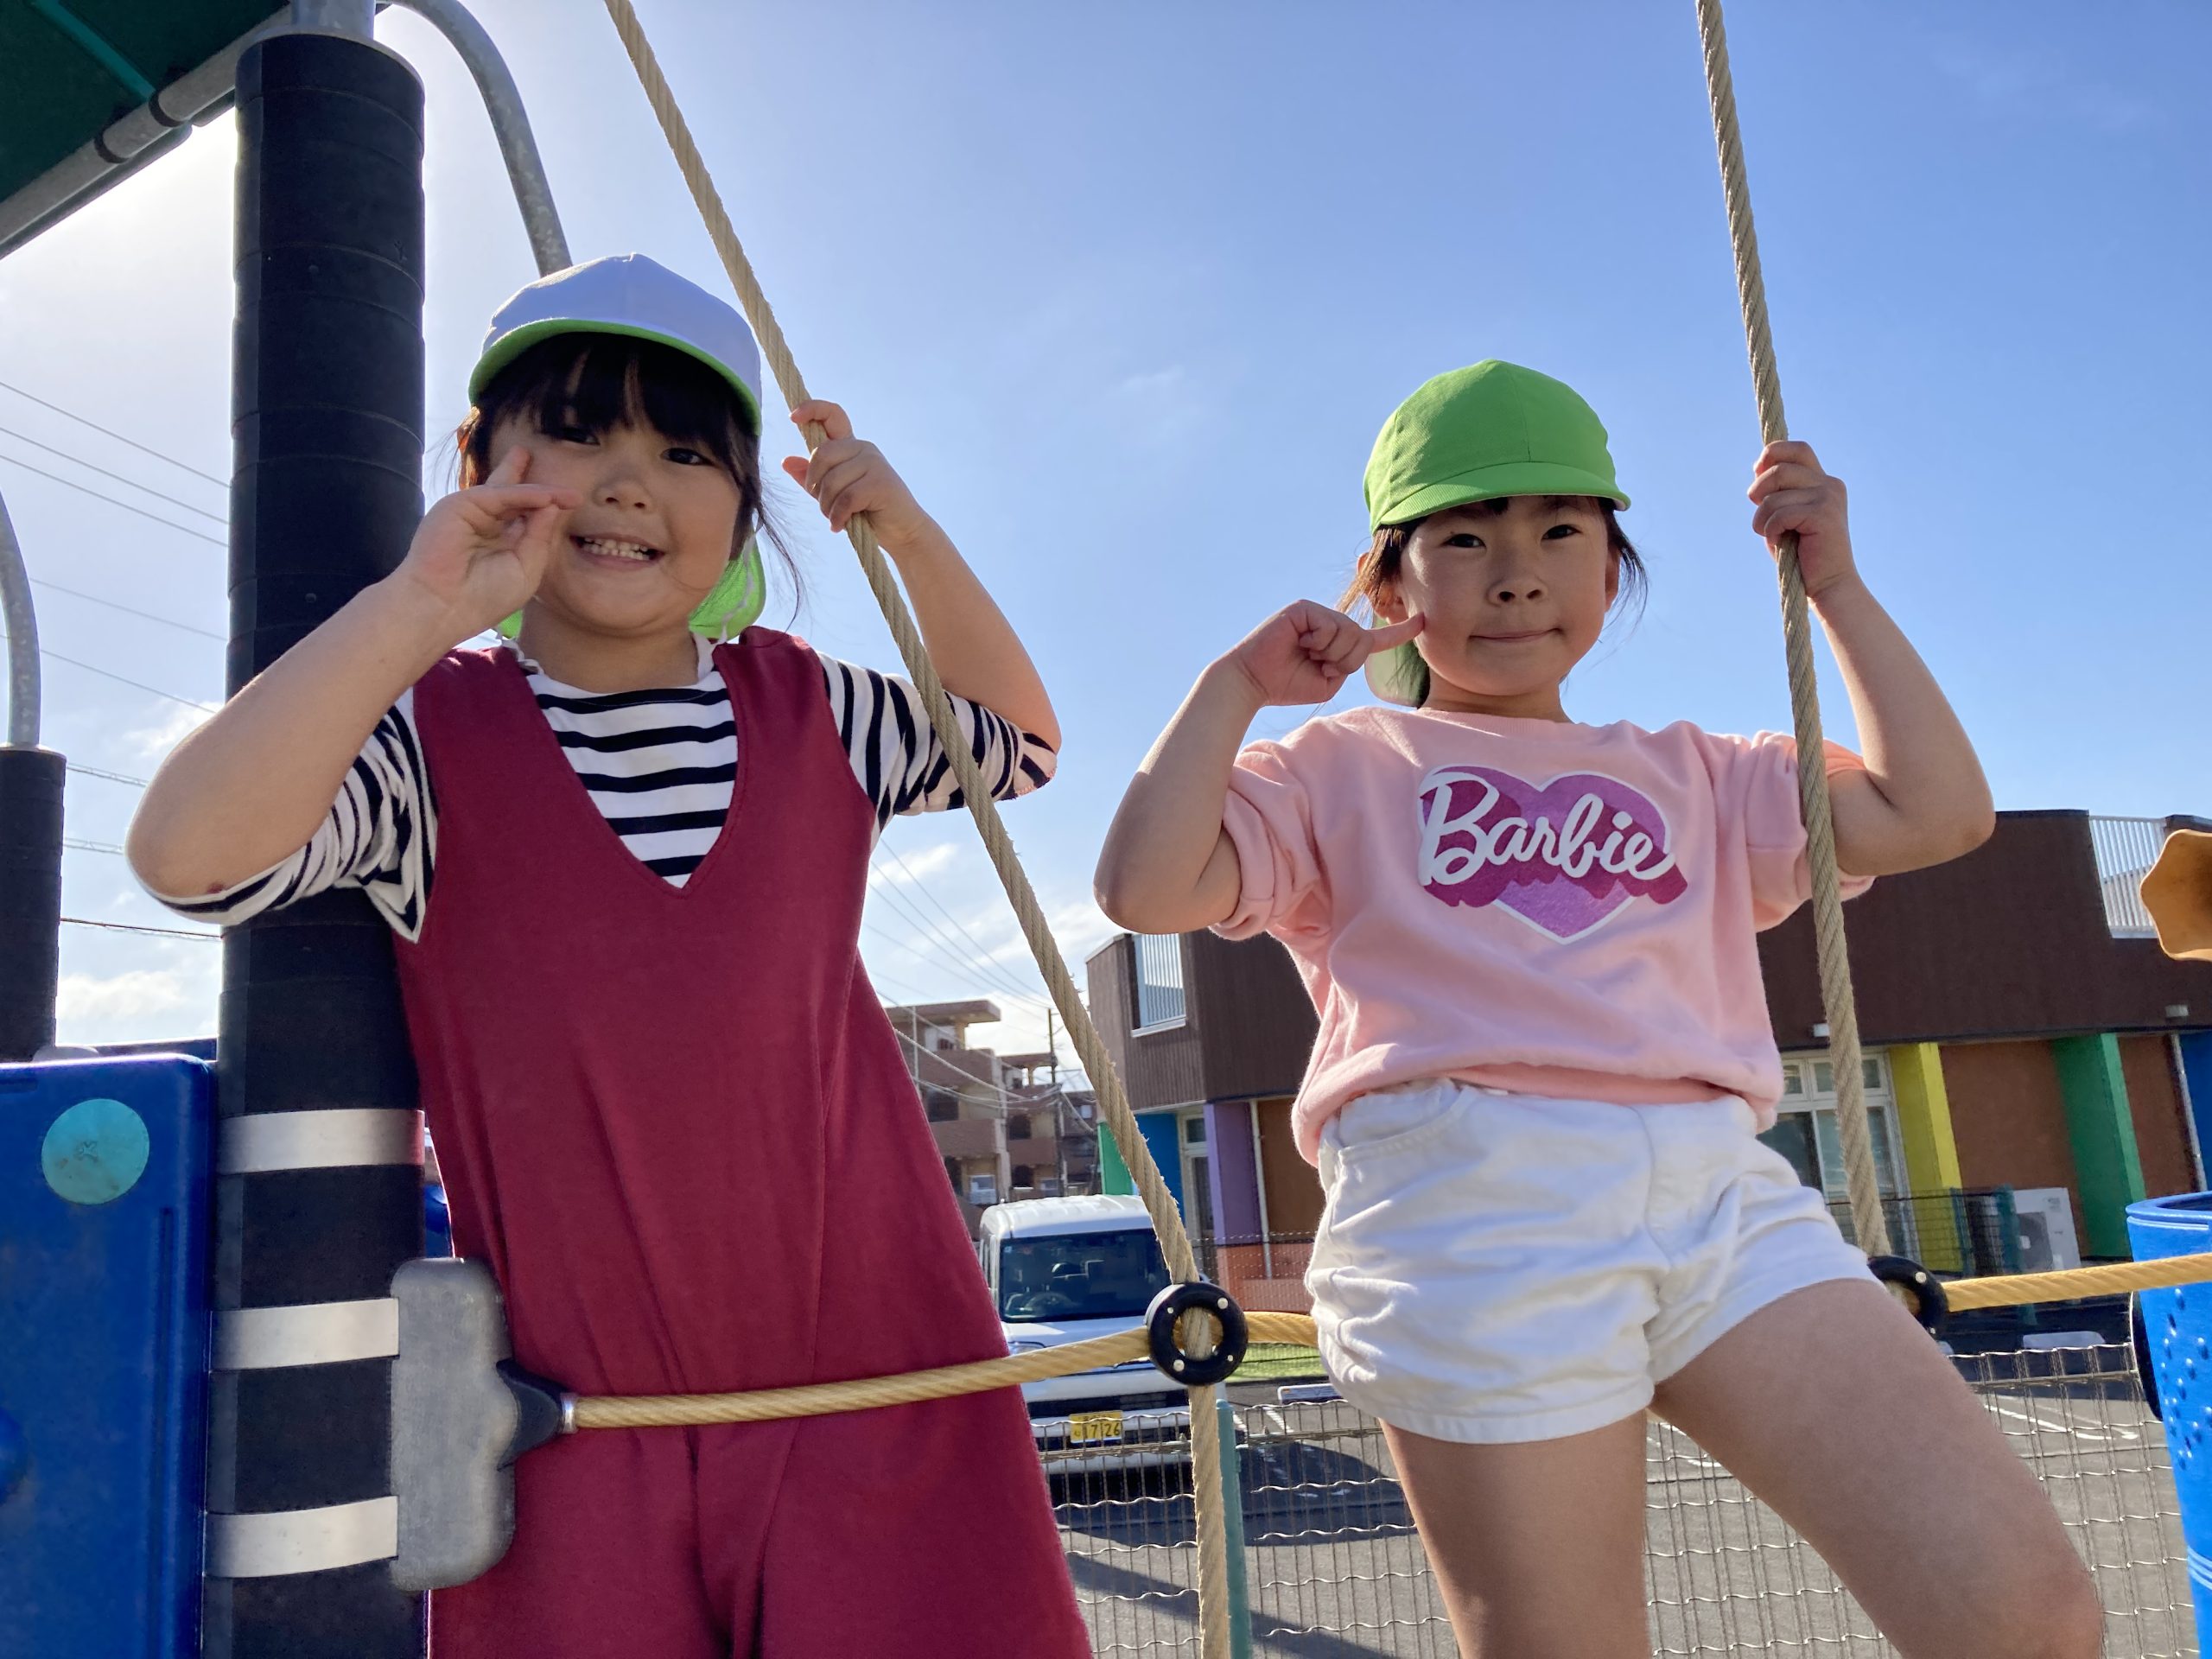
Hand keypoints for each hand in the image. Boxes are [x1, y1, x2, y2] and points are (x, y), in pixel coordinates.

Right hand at [391, 447, 577, 636]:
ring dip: (540, 489)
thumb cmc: (485, 598)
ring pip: (510, 493)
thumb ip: (540, 537)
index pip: (524, 515)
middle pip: (512, 494)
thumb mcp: (526, 568)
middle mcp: (485, 523)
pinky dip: (525, 495)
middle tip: (557, 467)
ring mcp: (472, 512)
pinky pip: (499, 495)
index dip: (547, 506)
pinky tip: (548, 497)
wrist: (444, 608)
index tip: (575, 501)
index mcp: (499, 541)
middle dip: (531, 479)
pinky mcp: (461, 505)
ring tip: (569, 492)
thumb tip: (553, 505)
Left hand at [782, 400, 933, 548]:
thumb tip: (786, 461)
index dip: (811, 410)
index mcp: (850, 447)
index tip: (792, 417)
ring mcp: (874, 463)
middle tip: (823, 506)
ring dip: (827, 507)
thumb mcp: (832, 494)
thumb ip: (811, 477)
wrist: (901, 532)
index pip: (831, 415)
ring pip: (832, 481)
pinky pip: (846, 498)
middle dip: (815, 485)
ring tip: (835, 520)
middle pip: (821, 455)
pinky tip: (840, 526)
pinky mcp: (881, 482)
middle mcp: (863, 448)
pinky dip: (838, 516)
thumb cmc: (867, 512)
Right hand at [1224, 602, 1425, 707]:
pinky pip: (1331, 626)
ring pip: (1350, 634)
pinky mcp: (1304, 608)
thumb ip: (1349, 664)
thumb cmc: (1285, 685)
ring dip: (1330, 654)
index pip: (1373, 638)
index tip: (1423, 621)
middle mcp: (1329, 623)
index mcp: (1337, 643)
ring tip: (1304, 655)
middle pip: (1363, 640)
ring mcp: (1317, 613)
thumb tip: (1356, 637)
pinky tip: (1298, 643)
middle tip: (1316, 666)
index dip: (1399, 631)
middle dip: (1344, 662)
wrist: (1251, 682)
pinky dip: (1318, 642)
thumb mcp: (1328, 682)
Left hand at [1748, 440, 1857, 598]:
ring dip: (1762, 519)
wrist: (1827, 584)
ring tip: (1772, 535)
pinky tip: (1782, 542)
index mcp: (1823, 481)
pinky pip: (1779, 514)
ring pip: (1774, 495)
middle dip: (1758, 491)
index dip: (1772, 454)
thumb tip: (1758, 467)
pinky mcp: (1823, 514)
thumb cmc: (1800, 553)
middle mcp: (1829, 484)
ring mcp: (1828, 498)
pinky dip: (1770, 530)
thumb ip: (1776, 491)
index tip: (1757, 473)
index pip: (1797, 449)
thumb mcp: (1784, 515)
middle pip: (1779, 469)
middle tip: (1759, 517)